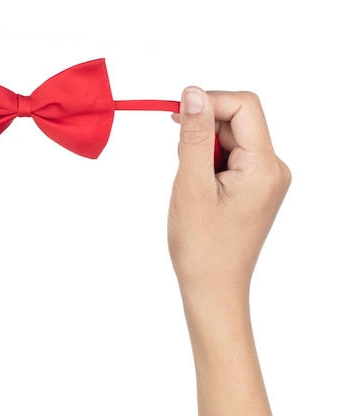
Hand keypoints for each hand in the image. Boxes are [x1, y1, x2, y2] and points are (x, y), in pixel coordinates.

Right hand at [168, 87, 290, 303]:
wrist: (213, 288)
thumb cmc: (201, 246)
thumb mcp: (191, 186)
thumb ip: (193, 136)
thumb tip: (193, 92)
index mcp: (265, 167)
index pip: (244, 106)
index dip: (209, 101)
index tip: (176, 114)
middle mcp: (274, 169)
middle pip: (238, 120)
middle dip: (202, 130)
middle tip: (181, 162)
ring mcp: (266, 179)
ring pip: (231, 138)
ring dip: (202, 148)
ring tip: (190, 184)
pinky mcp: (255, 187)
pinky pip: (231, 157)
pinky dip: (208, 162)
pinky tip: (198, 188)